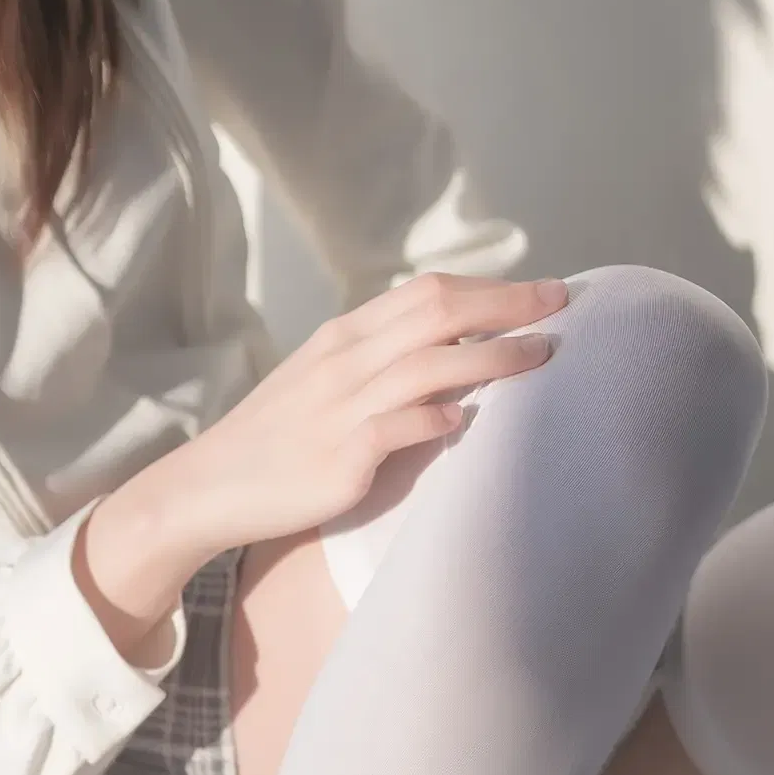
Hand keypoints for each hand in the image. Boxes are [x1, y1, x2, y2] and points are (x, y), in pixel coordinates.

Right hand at [178, 271, 570, 549]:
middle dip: (506, 305)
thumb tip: (450, 363)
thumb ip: (382, 367)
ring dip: (492, 357)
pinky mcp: (340, 455)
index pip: (427, 293)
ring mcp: (342, 406)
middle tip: (562, 305)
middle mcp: (346, 360)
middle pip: (438, 313)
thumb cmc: (278, 443)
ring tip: (541, 357)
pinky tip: (468, 417)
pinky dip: (436, 416)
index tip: (540, 293)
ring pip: (429, 363)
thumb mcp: (325, 386)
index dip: (490, 289)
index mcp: (345, 337)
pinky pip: (398, 426)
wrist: (211, 486)